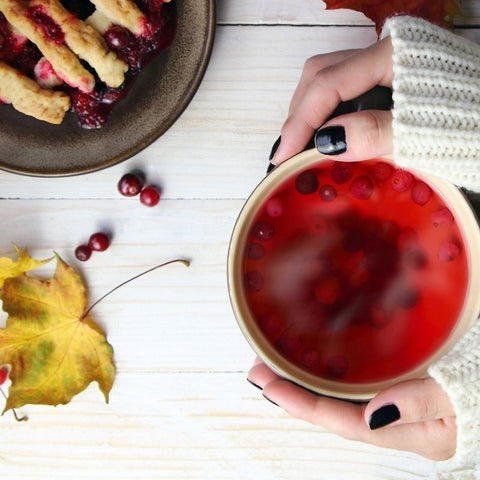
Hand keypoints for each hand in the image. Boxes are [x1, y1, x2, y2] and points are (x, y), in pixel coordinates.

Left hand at [248, 357, 456, 460]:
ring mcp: (392, 403)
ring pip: (339, 394)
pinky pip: (355, 382)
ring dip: (305, 379)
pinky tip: (316, 360)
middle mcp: (391, 421)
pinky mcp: (396, 385)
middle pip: (330, 408)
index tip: (270, 387)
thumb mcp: (460, 399)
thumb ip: (421, 405)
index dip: (302, 404)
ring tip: (274, 362)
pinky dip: (329, 372)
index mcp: (404, 431)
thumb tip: (375, 416)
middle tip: (259, 371)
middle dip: (292, 391)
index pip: (340, 420)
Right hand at [271, 37, 393, 164]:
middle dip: (299, 114)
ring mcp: (386, 61)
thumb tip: (327, 140)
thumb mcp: (428, 131)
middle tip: (291, 152)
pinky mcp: (391, 75)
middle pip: (321, 73)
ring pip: (329, 78)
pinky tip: (330, 133)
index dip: (300, 122)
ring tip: (305, 146)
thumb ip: (378, 132)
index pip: (329, 83)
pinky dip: (330, 111)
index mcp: (394, 56)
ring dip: (310, 112)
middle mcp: (384, 51)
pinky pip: (348, 86)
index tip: (284, 155)